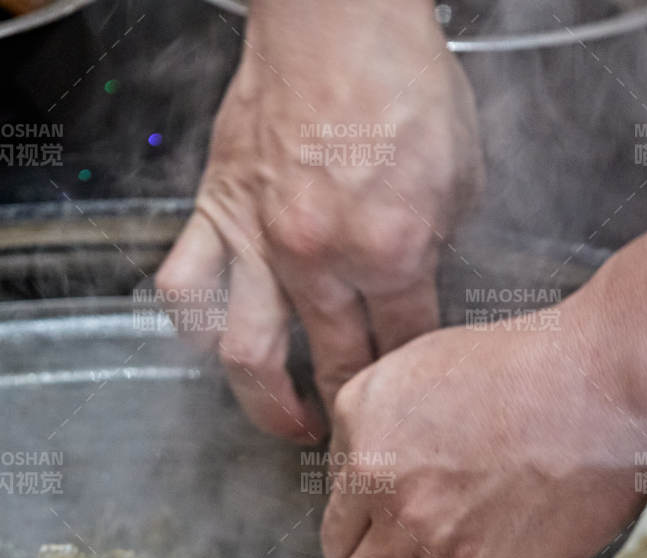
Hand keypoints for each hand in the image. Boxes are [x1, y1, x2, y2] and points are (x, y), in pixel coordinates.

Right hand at [157, 0, 481, 441]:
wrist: (336, 16)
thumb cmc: (401, 77)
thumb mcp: (462, 174)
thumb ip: (439, 246)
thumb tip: (424, 285)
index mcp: (391, 250)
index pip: (407, 344)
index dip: (417, 375)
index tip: (419, 392)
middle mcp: (318, 257)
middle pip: (337, 364)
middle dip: (354, 405)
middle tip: (360, 427)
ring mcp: (258, 240)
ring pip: (246, 354)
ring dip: (267, 403)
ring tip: (285, 421)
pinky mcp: (215, 211)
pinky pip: (185, 288)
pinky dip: (194, 327)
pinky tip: (212, 344)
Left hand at [321, 303, 646, 557]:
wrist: (605, 386)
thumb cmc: (540, 367)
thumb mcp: (430, 364)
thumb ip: (388, 422)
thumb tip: (370, 478)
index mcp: (360, 416)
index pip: (334, 498)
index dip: (365, 521)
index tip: (393, 527)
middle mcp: (376, 473)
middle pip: (340, 555)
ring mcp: (420, 524)